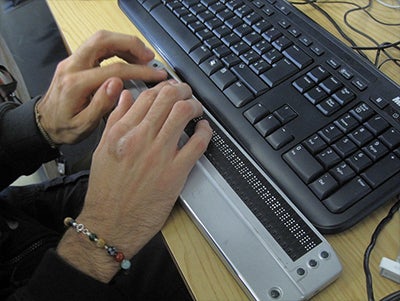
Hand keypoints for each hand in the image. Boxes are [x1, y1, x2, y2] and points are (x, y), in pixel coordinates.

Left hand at [37, 30, 166, 144]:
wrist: (44, 123)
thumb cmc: (64, 127)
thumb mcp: (84, 125)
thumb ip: (101, 104)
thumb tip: (117, 83)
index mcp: (76, 84)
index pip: (114, 69)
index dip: (139, 70)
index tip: (155, 74)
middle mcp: (72, 66)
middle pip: (103, 40)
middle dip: (131, 44)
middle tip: (149, 56)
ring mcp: (73, 61)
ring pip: (101, 39)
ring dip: (125, 44)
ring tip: (143, 57)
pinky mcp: (77, 61)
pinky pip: (98, 46)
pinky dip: (117, 47)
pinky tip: (129, 58)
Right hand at [57, 81, 212, 281]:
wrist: (110, 224)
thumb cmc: (106, 191)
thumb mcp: (102, 150)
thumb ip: (115, 120)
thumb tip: (126, 97)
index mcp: (121, 132)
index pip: (148, 96)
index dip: (165, 87)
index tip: (171, 90)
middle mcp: (140, 139)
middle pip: (168, 98)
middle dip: (183, 90)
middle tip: (187, 94)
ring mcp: (159, 155)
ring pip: (183, 113)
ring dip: (195, 105)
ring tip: (196, 110)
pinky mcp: (175, 173)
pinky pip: (197, 143)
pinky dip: (205, 131)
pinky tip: (203, 129)